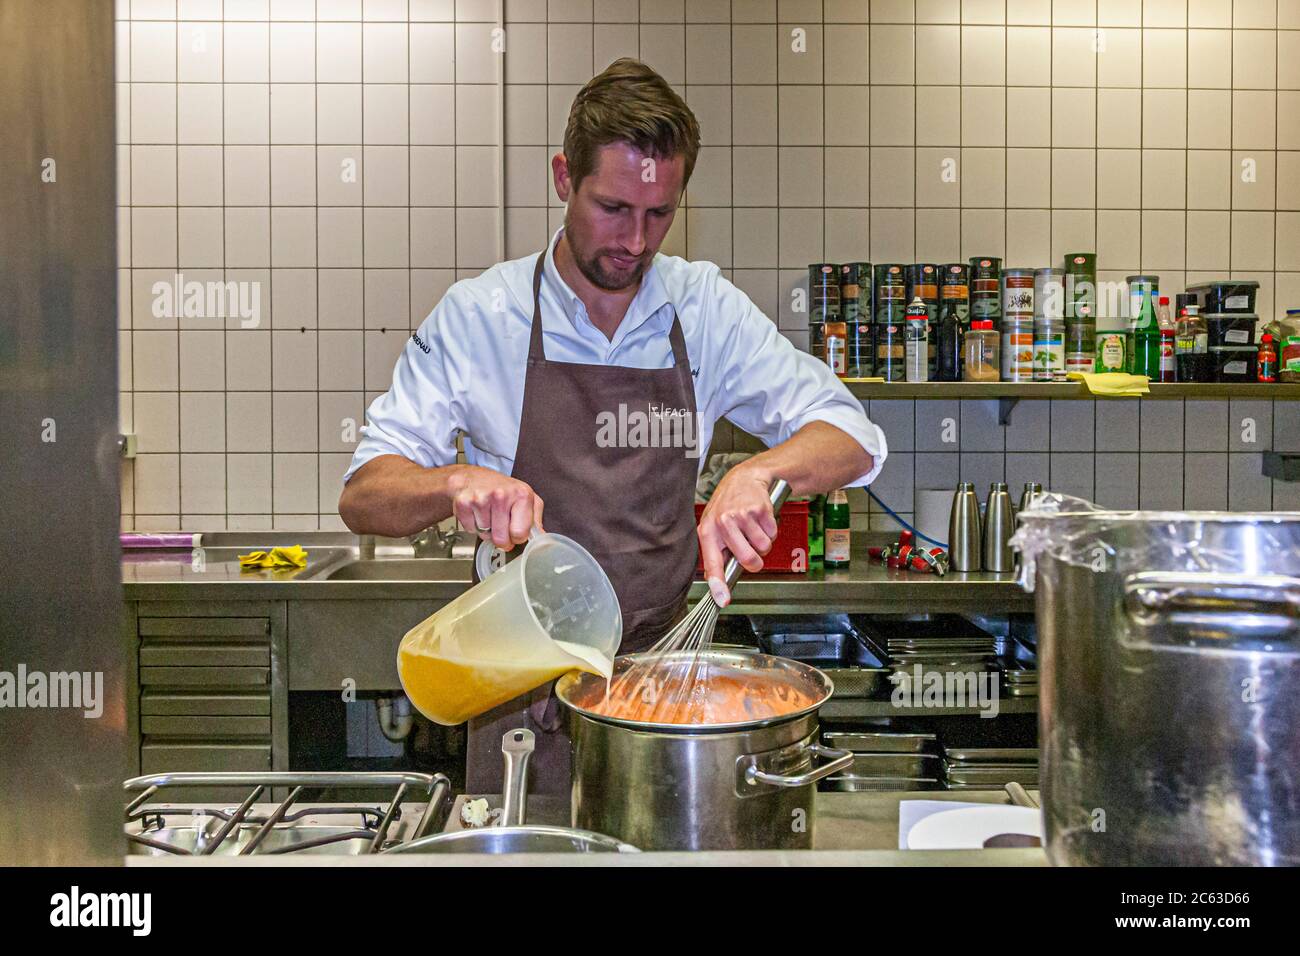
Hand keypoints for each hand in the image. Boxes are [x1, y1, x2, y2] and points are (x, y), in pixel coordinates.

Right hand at [447, 465, 543, 551]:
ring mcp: (481, 499)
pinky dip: (473, 526)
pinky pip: (470, 530)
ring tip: (488, 515)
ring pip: (485, 535)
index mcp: (521, 494)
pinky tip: (477, 513)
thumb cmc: (501, 488)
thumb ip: (535, 519)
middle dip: (501, 539)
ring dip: (486, 531)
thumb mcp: (525, 498)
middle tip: (500, 526)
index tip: (514, 532)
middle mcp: (501, 495)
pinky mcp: (463, 503)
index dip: (517, 538)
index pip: (520, 533)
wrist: (472, 477)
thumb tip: (541, 538)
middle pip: (501, 539)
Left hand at [696, 466, 777, 607]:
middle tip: (751, 549)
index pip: (712, 563)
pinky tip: (760, 519)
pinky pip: (772, 533)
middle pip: (748, 559)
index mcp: (708, 531)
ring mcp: (742, 515)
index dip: (718, 584)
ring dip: (763, 542)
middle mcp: (723, 523)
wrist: (745, 478)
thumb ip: (717, 553)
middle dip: (755, 560)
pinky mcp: (760, 509)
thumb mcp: (714, 526)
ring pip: (763, 547)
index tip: (723, 600)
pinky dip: (771, 530)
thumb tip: (718, 583)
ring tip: (753, 528)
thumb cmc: (728, 506)